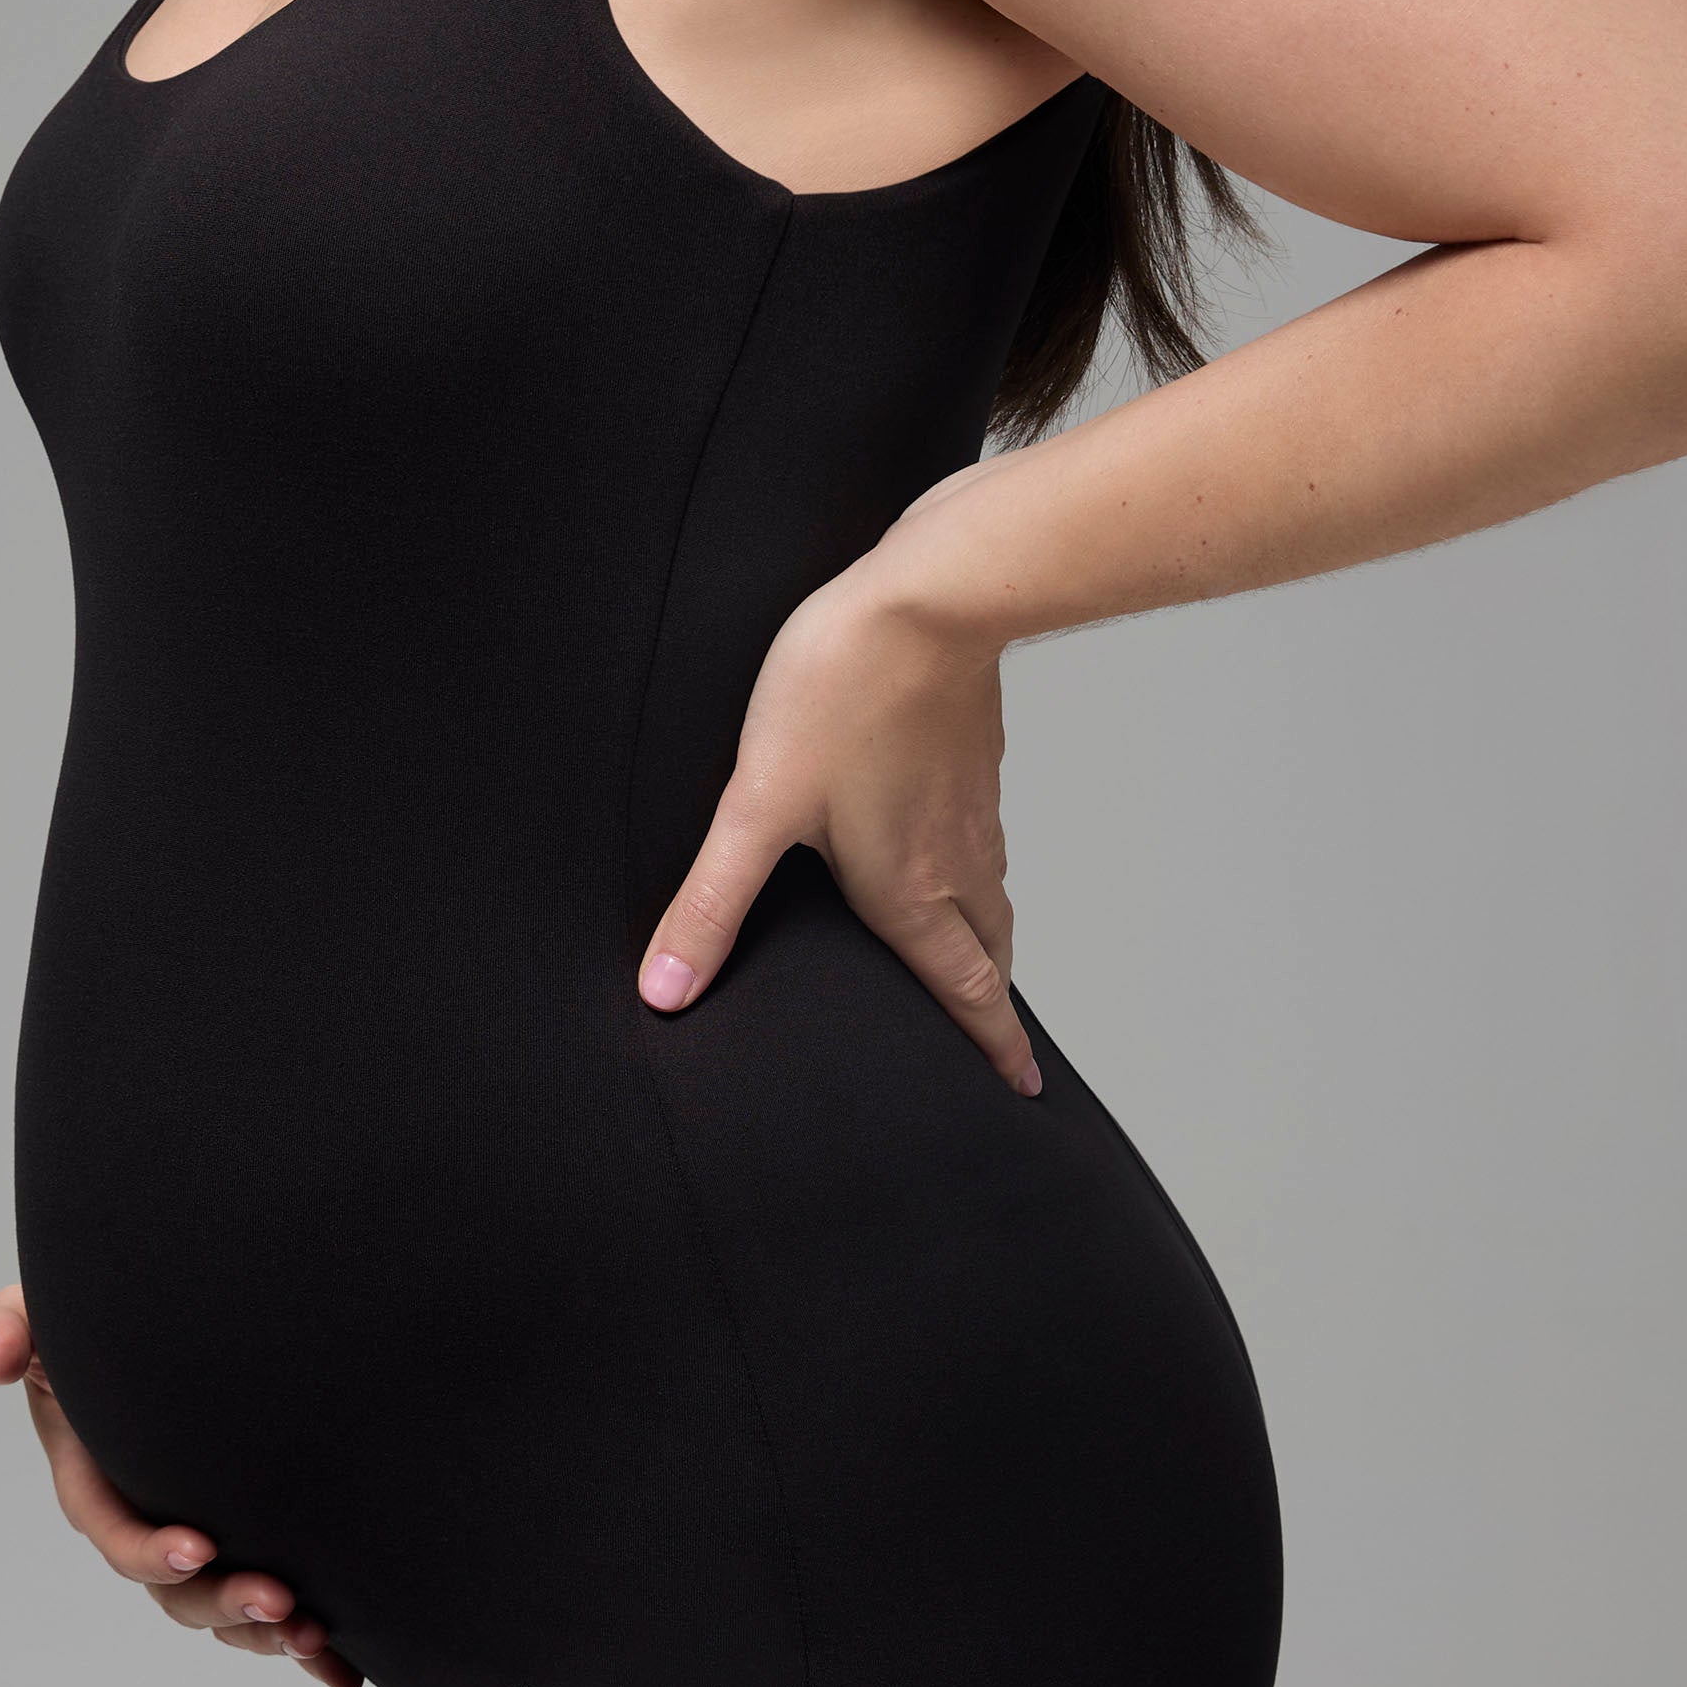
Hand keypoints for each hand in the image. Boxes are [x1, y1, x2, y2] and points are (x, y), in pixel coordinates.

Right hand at [0, 1285, 362, 1686]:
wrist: (153, 1328)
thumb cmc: (88, 1328)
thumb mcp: (36, 1317)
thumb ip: (8, 1328)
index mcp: (96, 1482)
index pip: (116, 1532)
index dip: (150, 1551)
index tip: (197, 1549)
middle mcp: (147, 1523)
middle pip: (177, 1591)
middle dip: (223, 1602)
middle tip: (278, 1598)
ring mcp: (197, 1537)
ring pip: (223, 1609)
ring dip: (266, 1631)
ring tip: (312, 1634)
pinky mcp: (246, 1544)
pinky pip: (270, 1606)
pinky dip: (305, 1647)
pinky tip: (343, 1670)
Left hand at [635, 477, 1039, 1093]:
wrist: (930, 597)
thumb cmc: (842, 695)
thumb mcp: (757, 805)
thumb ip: (711, 902)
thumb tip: (665, 991)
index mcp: (910, 890)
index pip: (963, 991)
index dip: (991, 1047)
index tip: (1021, 1089)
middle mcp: (956, 860)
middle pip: (988, 953)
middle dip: (992, 1003)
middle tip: (997, 1041)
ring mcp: (974, 807)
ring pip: (991, 895)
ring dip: (988, 939)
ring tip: (973, 959)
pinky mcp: (975, 758)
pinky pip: (985, 838)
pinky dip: (978, 871)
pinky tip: (948, 846)